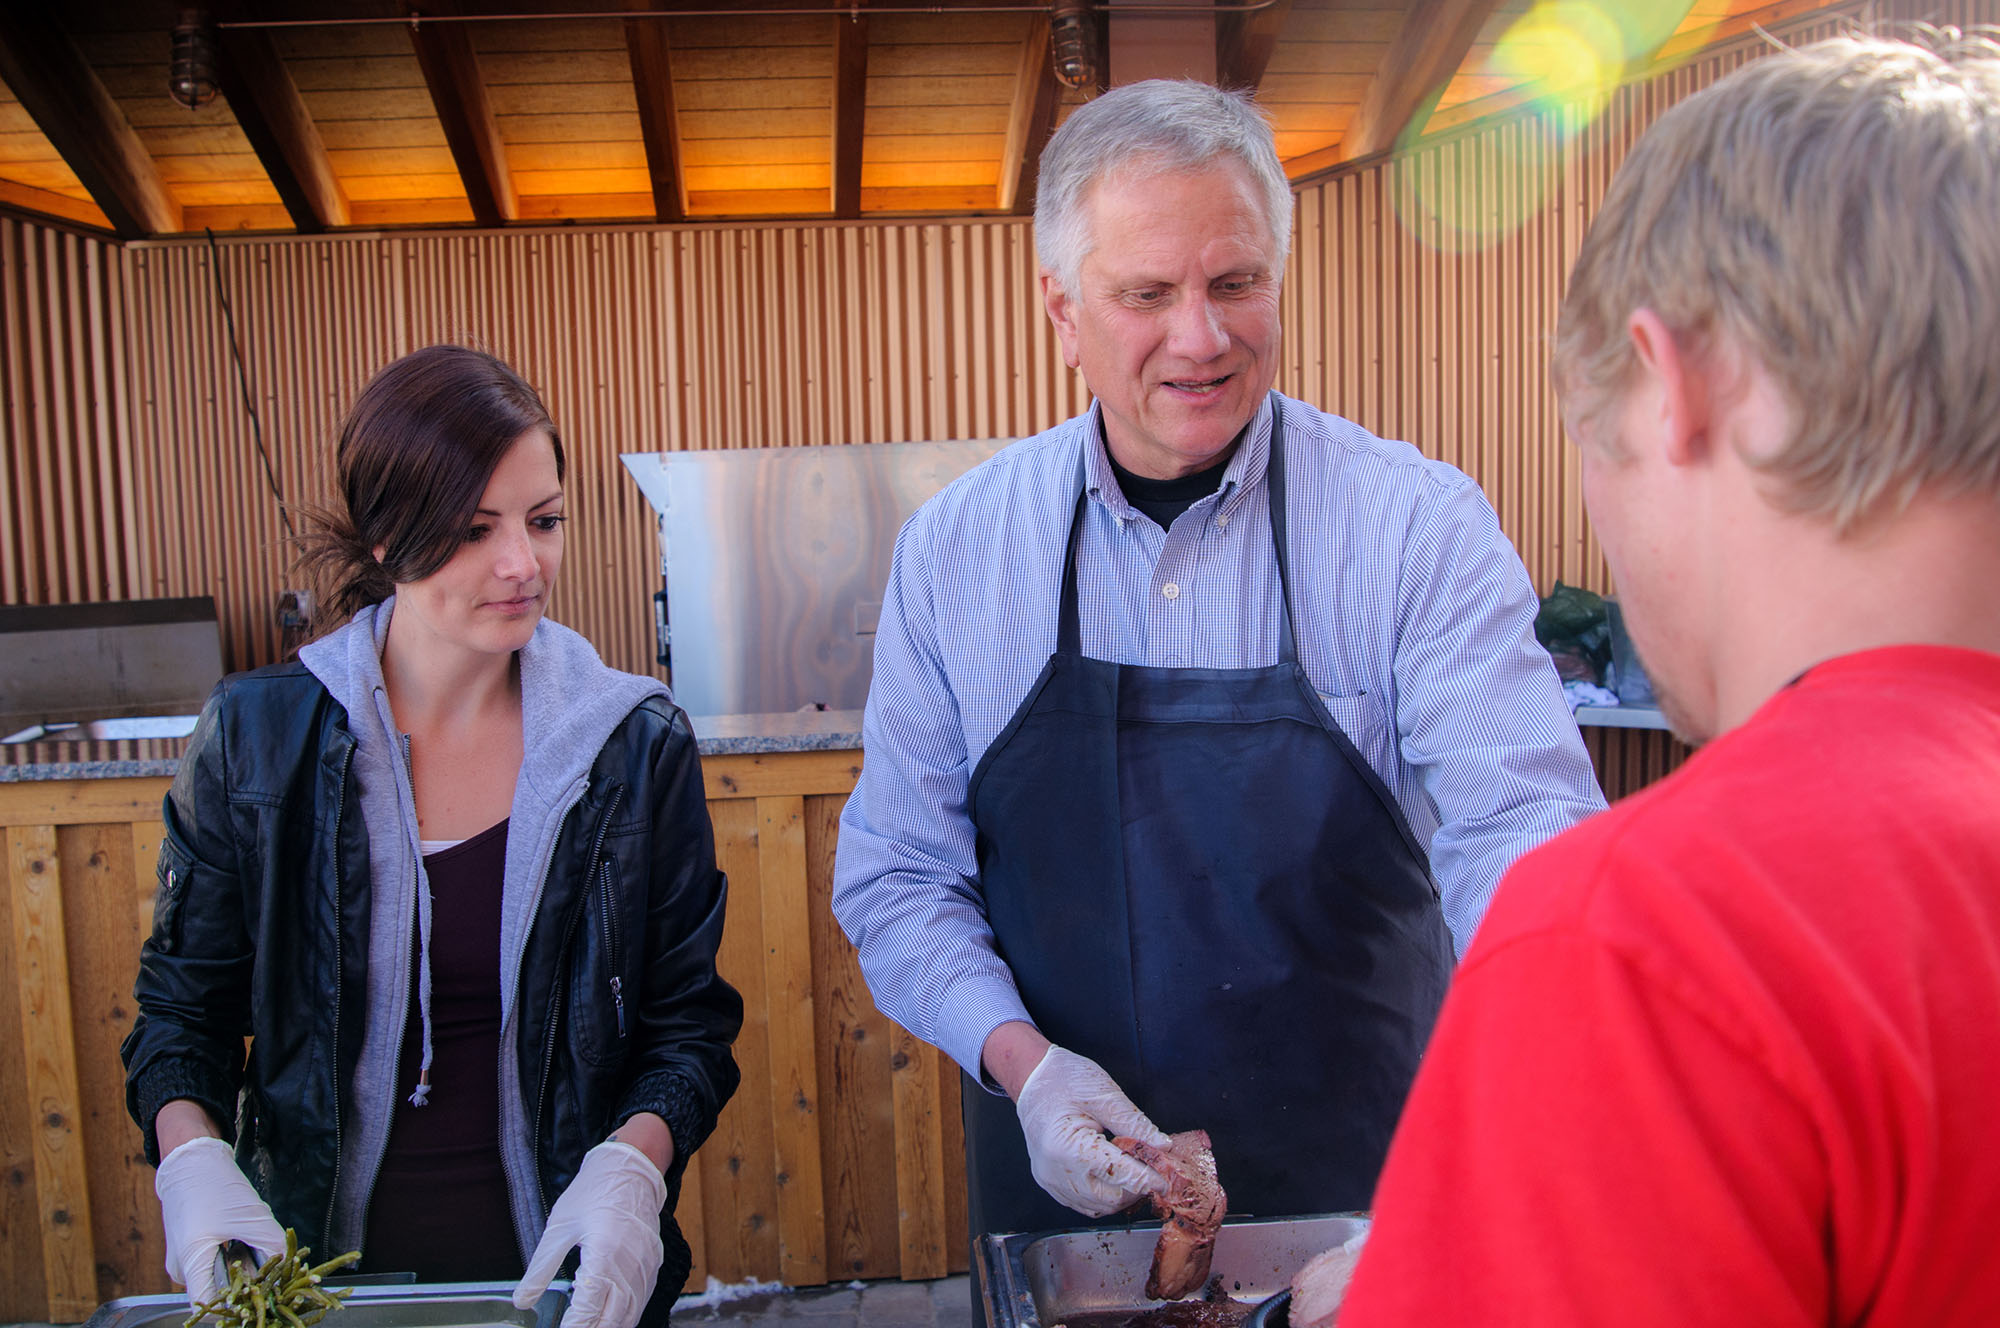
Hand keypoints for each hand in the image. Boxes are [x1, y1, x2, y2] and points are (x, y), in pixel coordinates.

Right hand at [155, 1136, 285, 1309]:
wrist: (192, 1160)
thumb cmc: (215, 1186)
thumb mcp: (251, 1217)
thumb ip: (273, 1246)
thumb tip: (290, 1267)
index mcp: (189, 1263)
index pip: (208, 1306)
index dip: (236, 1305)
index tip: (262, 1292)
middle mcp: (182, 1269)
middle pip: (218, 1289)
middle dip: (247, 1278)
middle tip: (266, 1258)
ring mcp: (185, 1259)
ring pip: (220, 1273)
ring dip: (242, 1263)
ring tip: (250, 1238)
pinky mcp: (192, 1248)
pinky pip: (215, 1260)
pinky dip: (234, 1252)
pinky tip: (241, 1235)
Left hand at [513, 1140, 667, 1327]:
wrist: (631, 1168)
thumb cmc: (594, 1192)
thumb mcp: (559, 1228)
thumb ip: (540, 1269)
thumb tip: (522, 1300)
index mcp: (604, 1255)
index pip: (588, 1309)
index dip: (573, 1327)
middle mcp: (630, 1265)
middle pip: (611, 1320)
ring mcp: (645, 1267)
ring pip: (629, 1315)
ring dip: (607, 1326)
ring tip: (586, 1324)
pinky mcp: (652, 1264)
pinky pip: (640, 1300)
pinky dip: (623, 1314)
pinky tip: (606, 1315)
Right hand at [1015, 1045, 1171, 1215]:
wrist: (1030, 1077)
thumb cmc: (1062, 1078)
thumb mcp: (1103, 1094)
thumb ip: (1134, 1123)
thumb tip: (1163, 1146)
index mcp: (1068, 1147)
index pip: (1118, 1174)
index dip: (1148, 1179)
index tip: (1167, 1181)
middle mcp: (1055, 1171)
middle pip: (1110, 1199)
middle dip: (1136, 1189)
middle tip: (1153, 1170)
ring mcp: (1050, 1180)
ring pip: (1098, 1208)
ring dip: (1121, 1194)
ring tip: (1134, 1170)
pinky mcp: (1049, 1182)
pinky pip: (1083, 1204)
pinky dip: (1103, 1196)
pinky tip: (1114, 1177)